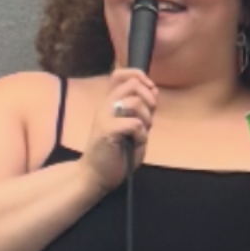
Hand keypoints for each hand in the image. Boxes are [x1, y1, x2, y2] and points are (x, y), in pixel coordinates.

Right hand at [79, 67, 157, 191]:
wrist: (95, 175)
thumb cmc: (116, 153)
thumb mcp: (133, 127)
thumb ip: (141, 110)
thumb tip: (154, 90)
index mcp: (110, 102)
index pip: (121, 74)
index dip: (140, 77)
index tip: (149, 93)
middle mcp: (106, 105)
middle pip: (133, 84)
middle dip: (149, 99)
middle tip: (149, 118)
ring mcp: (105, 117)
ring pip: (134, 102)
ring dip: (147, 119)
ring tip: (141, 133)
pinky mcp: (107, 131)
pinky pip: (134, 123)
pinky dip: (142, 135)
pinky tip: (136, 143)